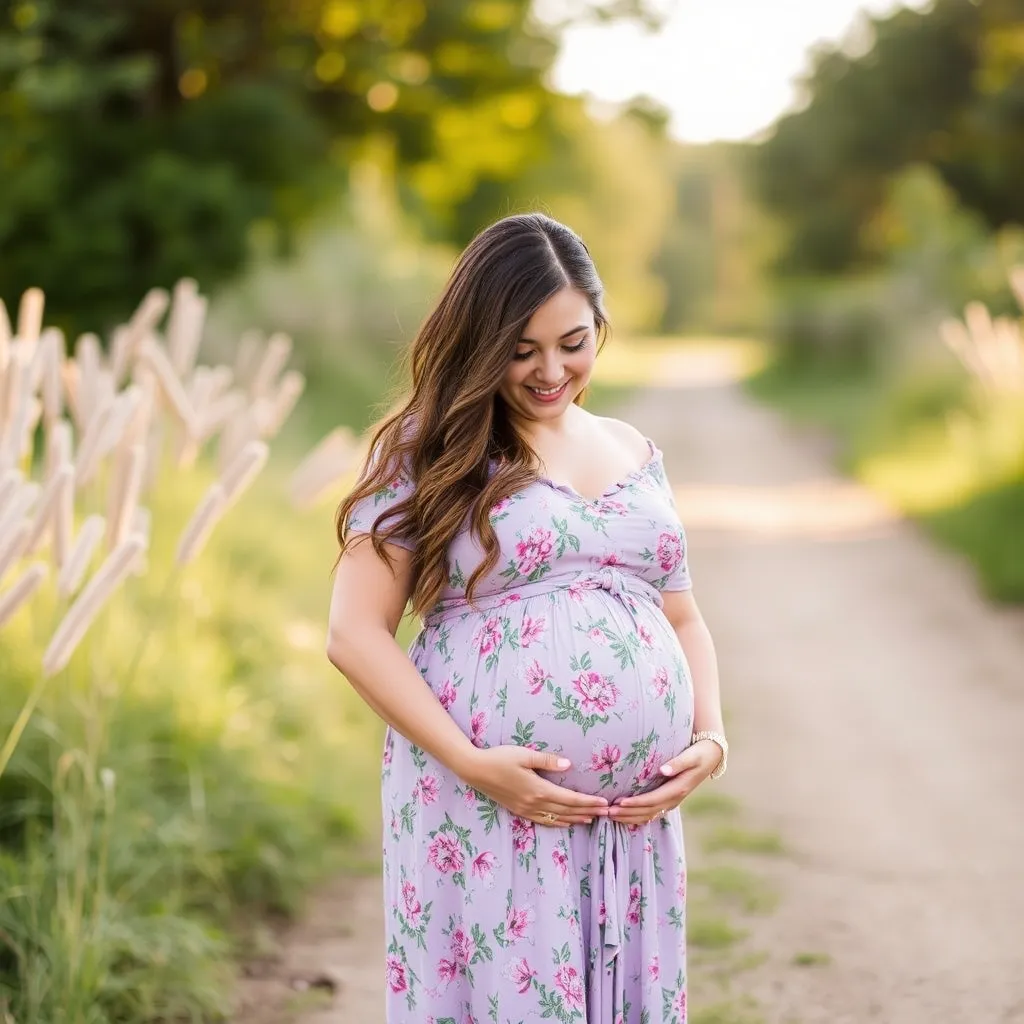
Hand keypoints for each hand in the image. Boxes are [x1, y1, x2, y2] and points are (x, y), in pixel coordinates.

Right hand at [459, 746, 609, 827]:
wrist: (475, 770)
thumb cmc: (500, 758)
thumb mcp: (524, 755)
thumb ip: (547, 761)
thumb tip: (568, 765)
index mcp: (538, 790)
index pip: (570, 799)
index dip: (588, 802)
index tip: (603, 803)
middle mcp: (534, 803)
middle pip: (566, 811)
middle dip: (587, 811)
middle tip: (605, 813)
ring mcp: (526, 809)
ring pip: (556, 818)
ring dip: (574, 819)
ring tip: (590, 819)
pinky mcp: (519, 810)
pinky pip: (543, 820)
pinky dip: (557, 823)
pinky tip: (564, 822)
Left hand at [608, 739, 720, 826]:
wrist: (711, 757)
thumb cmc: (699, 754)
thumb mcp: (691, 756)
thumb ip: (677, 763)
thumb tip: (663, 770)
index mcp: (678, 789)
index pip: (652, 800)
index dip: (635, 803)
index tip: (619, 802)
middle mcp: (674, 799)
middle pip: (647, 811)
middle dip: (627, 813)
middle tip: (607, 812)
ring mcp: (672, 801)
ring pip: (649, 815)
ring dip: (630, 817)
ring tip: (611, 815)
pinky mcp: (670, 800)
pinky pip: (652, 813)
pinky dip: (638, 816)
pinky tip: (625, 817)